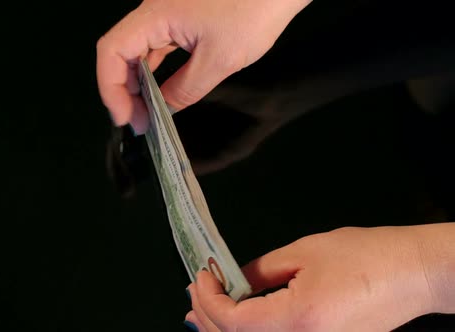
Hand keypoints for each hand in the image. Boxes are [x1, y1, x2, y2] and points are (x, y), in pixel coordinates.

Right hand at [96, 0, 311, 133]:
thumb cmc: (254, 12)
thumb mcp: (219, 60)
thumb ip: (185, 89)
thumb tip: (164, 109)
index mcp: (155, 15)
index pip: (111, 51)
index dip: (110, 89)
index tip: (125, 118)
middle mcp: (153, 12)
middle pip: (119, 53)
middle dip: (123, 92)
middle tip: (140, 124)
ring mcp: (165, 14)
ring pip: (136, 52)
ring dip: (137, 85)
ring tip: (148, 115)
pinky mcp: (178, 19)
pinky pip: (155, 48)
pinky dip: (153, 73)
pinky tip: (160, 93)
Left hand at [185, 225, 454, 331]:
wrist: (411, 274)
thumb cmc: (363, 255)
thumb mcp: (303, 253)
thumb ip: (259, 271)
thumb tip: (231, 280)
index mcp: (295, 321)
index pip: (232, 321)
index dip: (208, 298)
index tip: (200, 274)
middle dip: (207, 316)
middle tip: (194, 289)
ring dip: (222, 328)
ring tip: (202, 307)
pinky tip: (235, 320)